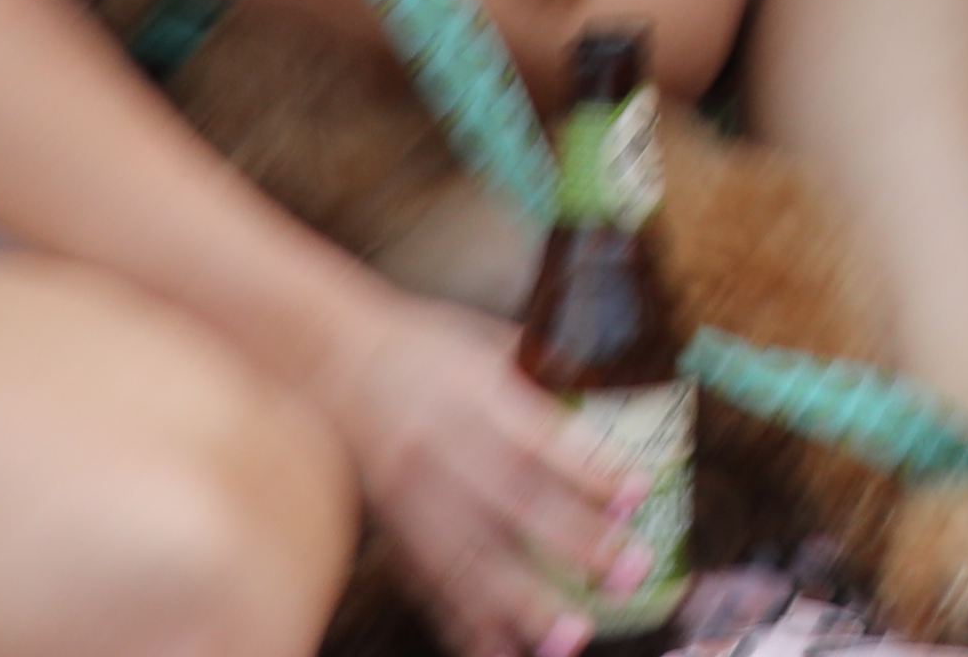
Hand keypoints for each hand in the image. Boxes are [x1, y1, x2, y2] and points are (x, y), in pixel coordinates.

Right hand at [315, 286, 652, 656]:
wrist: (329, 362)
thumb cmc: (422, 346)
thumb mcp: (488, 340)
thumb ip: (546, 371)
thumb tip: (614, 389)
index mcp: (473, 397)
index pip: (538, 439)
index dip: (589, 469)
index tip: (638, 494)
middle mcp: (443, 450)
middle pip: (513, 506)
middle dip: (574, 546)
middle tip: (628, 575)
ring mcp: (412, 499)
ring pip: (471, 561)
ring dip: (523, 608)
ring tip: (571, 639)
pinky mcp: (393, 532)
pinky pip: (430, 587)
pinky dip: (466, 627)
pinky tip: (502, 654)